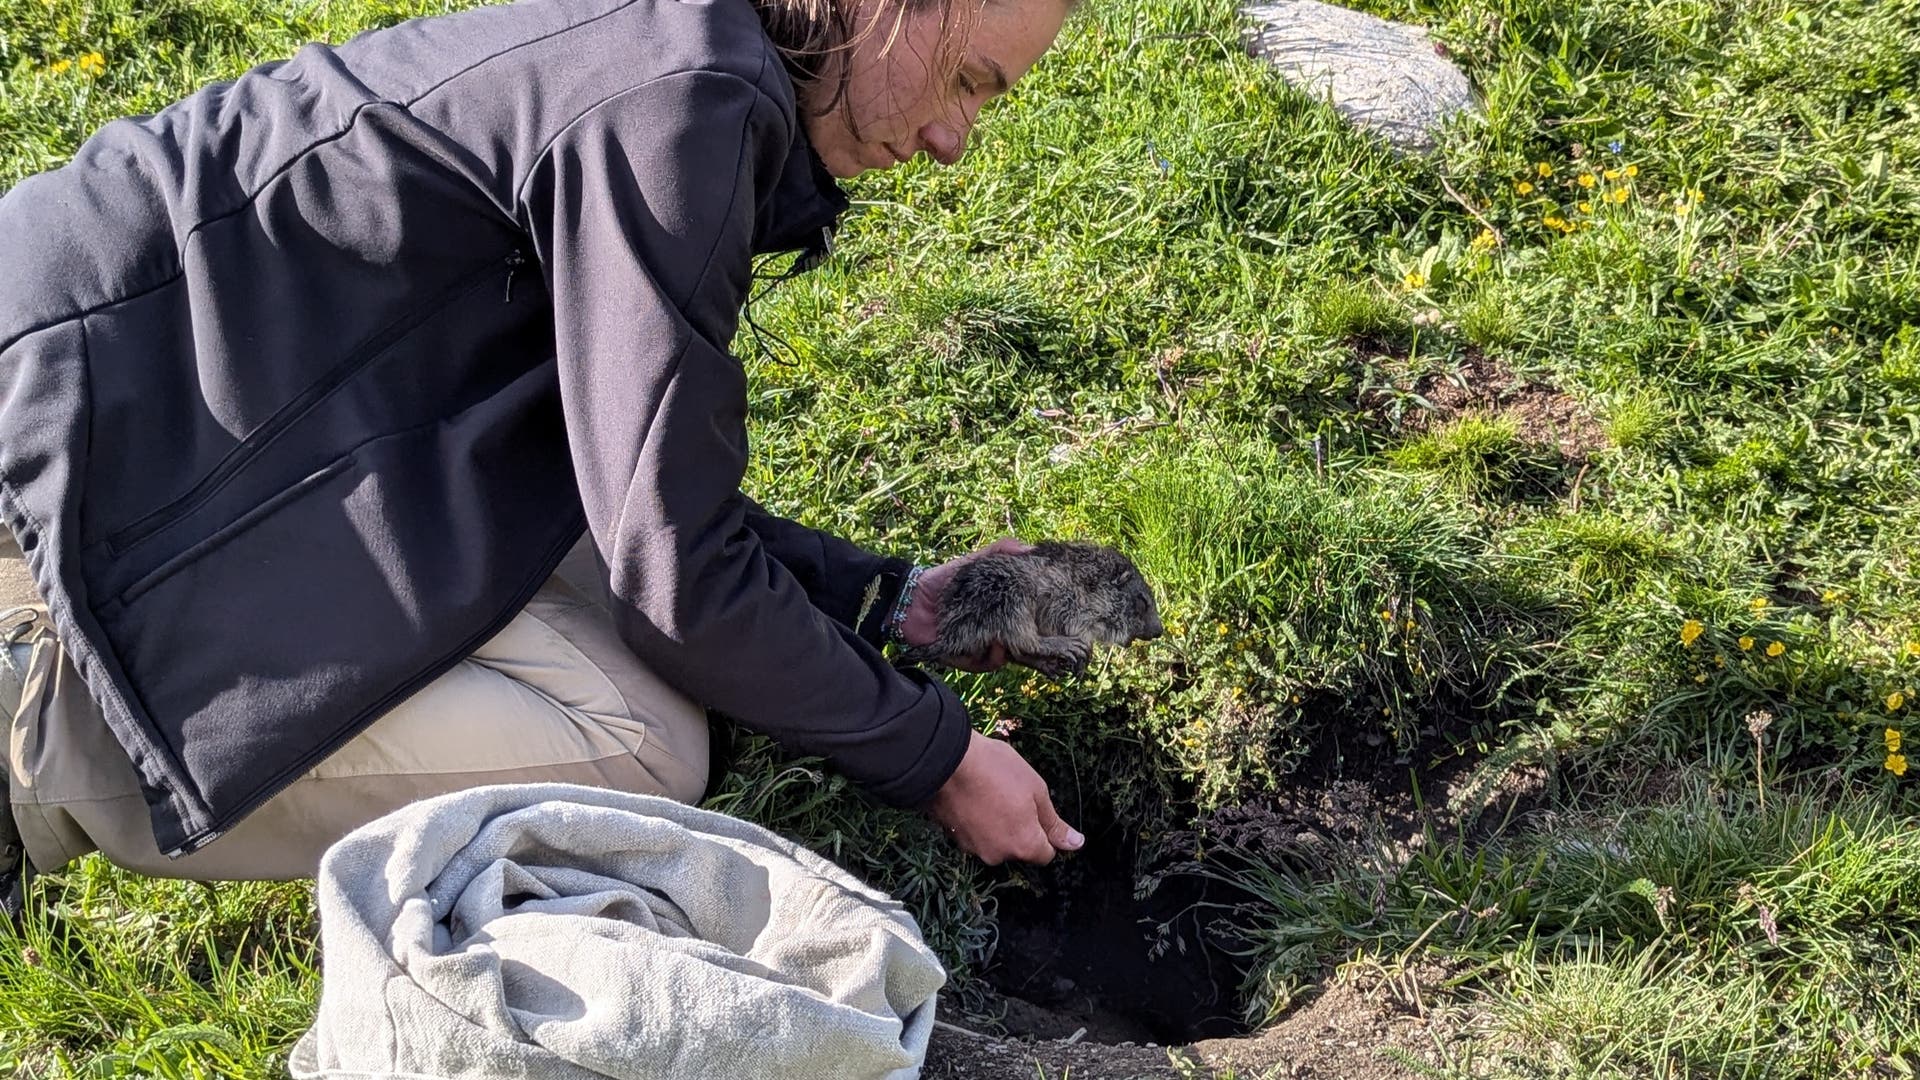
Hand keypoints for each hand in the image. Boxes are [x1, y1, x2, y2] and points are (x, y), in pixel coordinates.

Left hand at [900, 536, 1032, 671]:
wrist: (911, 598)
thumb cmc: (944, 580)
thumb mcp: (975, 562)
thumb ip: (1001, 552)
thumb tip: (1032, 549)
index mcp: (998, 614)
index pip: (1025, 622)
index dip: (1037, 621)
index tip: (1049, 613)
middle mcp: (991, 634)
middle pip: (1018, 643)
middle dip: (1027, 639)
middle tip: (1033, 629)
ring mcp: (978, 648)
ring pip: (1003, 656)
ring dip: (1008, 648)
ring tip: (1007, 637)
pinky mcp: (964, 659)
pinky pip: (983, 664)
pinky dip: (990, 657)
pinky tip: (993, 644)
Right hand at [927, 731, 1082, 865]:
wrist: (944, 761)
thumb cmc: (996, 770)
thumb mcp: (1036, 790)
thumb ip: (1054, 823)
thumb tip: (1076, 844)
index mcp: (1024, 846)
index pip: (1045, 854)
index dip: (1045, 831)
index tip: (1035, 809)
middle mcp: (999, 856)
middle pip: (1018, 848)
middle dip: (1019, 828)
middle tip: (1011, 795)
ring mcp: (973, 849)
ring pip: (995, 841)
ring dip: (996, 824)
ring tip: (989, 793)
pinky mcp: (953, 839)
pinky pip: (974, 834)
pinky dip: (976, 821)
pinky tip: (972, 797)